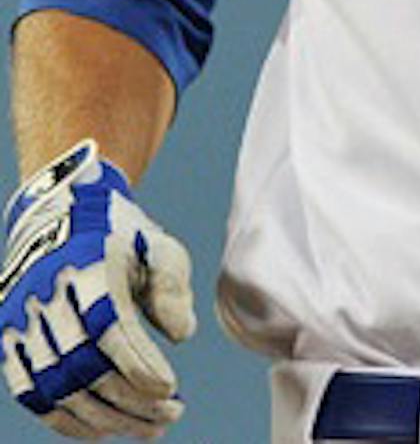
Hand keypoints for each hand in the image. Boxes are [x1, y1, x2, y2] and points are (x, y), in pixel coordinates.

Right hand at [1, 141, 193, 438]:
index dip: (138, 365)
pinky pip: (32, 393)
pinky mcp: (9, 342)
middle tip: (172, 414)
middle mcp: (45, 298)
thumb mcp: (158, 247)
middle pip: (83, 365)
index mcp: (85, 269)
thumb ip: (171, 288)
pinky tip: (105, 431)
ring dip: (105, 417)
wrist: (61, 217)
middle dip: (129, 399)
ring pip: (58, 387)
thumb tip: (182, 336)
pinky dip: (66, 420)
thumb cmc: (123, 238)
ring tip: (151, 428)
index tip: (171, 388)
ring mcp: (21, 322)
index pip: (109, 328)